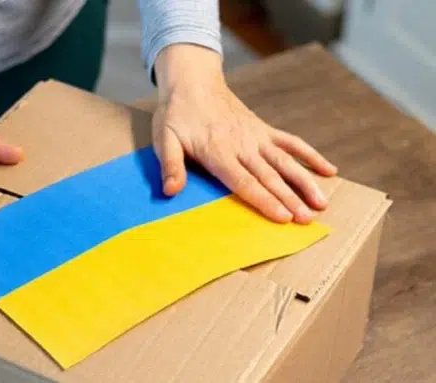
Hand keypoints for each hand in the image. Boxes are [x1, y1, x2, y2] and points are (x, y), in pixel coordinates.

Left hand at [152, 44, 336, 223]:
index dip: (264, 200)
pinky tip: (329, 170)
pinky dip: (310, 155)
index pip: (243, 181)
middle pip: (269, 176)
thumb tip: (170, 190)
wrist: (193, 81)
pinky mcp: (264, 130)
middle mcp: (242, 145)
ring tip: (322, 202)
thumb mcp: (164, 138)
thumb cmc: (176, 114)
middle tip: (307, 219)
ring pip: (286, 162)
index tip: (282, 217)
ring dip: (305, 182)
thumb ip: (170, 164)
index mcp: (218, 151)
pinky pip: (291, 143)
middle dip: (289, 199)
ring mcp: (256, 137)